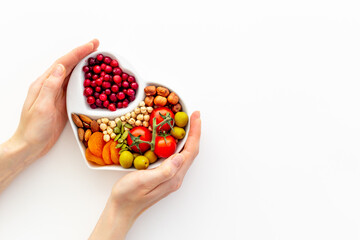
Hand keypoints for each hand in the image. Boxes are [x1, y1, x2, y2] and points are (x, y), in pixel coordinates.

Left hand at [12, 39, 98, 160]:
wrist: (30, 145)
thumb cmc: (33, 128)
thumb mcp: (42, 106)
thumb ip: (51, 86)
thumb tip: (60, 67)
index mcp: (44, 84)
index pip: (63, 64)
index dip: (77, 53)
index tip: (91, 45)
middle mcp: (51, 87)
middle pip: (69, 66)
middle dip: (83, 55)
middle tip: (98, 47)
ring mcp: (58, 95)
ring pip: (73, 76)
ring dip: (85, 66)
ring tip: (98, 60)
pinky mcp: (63, 104)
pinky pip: (76, 89)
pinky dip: (86, 82)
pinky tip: (93, 81)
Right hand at [89, 111, 200, 239]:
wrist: (121, 210)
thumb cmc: (128, 196)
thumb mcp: (144, 181)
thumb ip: (164, 171)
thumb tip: (180, 157)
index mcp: (173, 177)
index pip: (190, 151)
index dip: (195, 133)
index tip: (196, 116)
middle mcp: (176, 177)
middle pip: (191, 151)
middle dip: (195, 132)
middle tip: (194, 115)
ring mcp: (171, 177)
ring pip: (185, 153)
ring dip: (188, 137)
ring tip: (187, 122)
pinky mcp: (164, 175)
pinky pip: (176, 156)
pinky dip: (178, 143)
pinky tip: (172, 137)